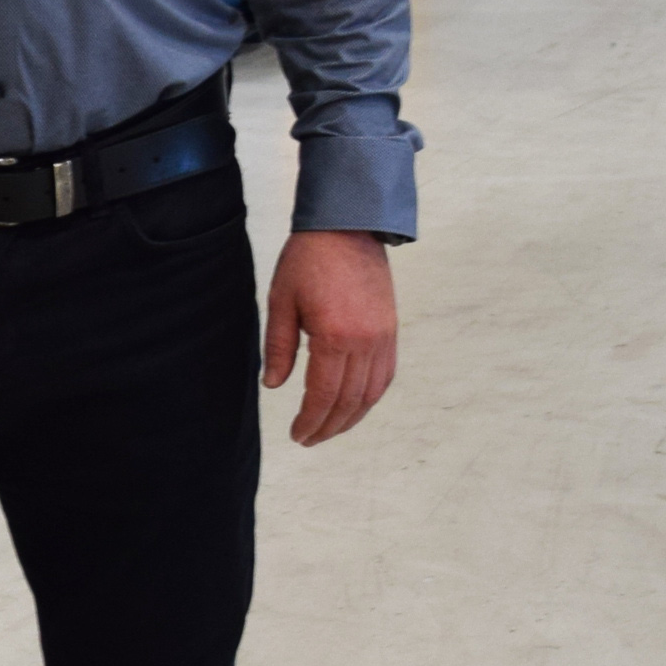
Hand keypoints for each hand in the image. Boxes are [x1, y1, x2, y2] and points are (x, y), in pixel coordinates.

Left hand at [262, 229, 397, 446]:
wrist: (347, 226)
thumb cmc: (308, 260)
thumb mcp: (282, 301)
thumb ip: (279, 347)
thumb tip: (274, 385)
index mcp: (334, 337)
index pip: (323, 395)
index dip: (310, 421)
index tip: (297, 435)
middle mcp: (365, 342)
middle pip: (349, 402)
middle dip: (328, 427)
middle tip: (308, 439)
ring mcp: (383, 337)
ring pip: (371, 394)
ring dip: (351, 418)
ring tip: (329, 429)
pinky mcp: (391, 330)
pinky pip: (385, 375)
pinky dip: (370, 398)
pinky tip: (354, 405)